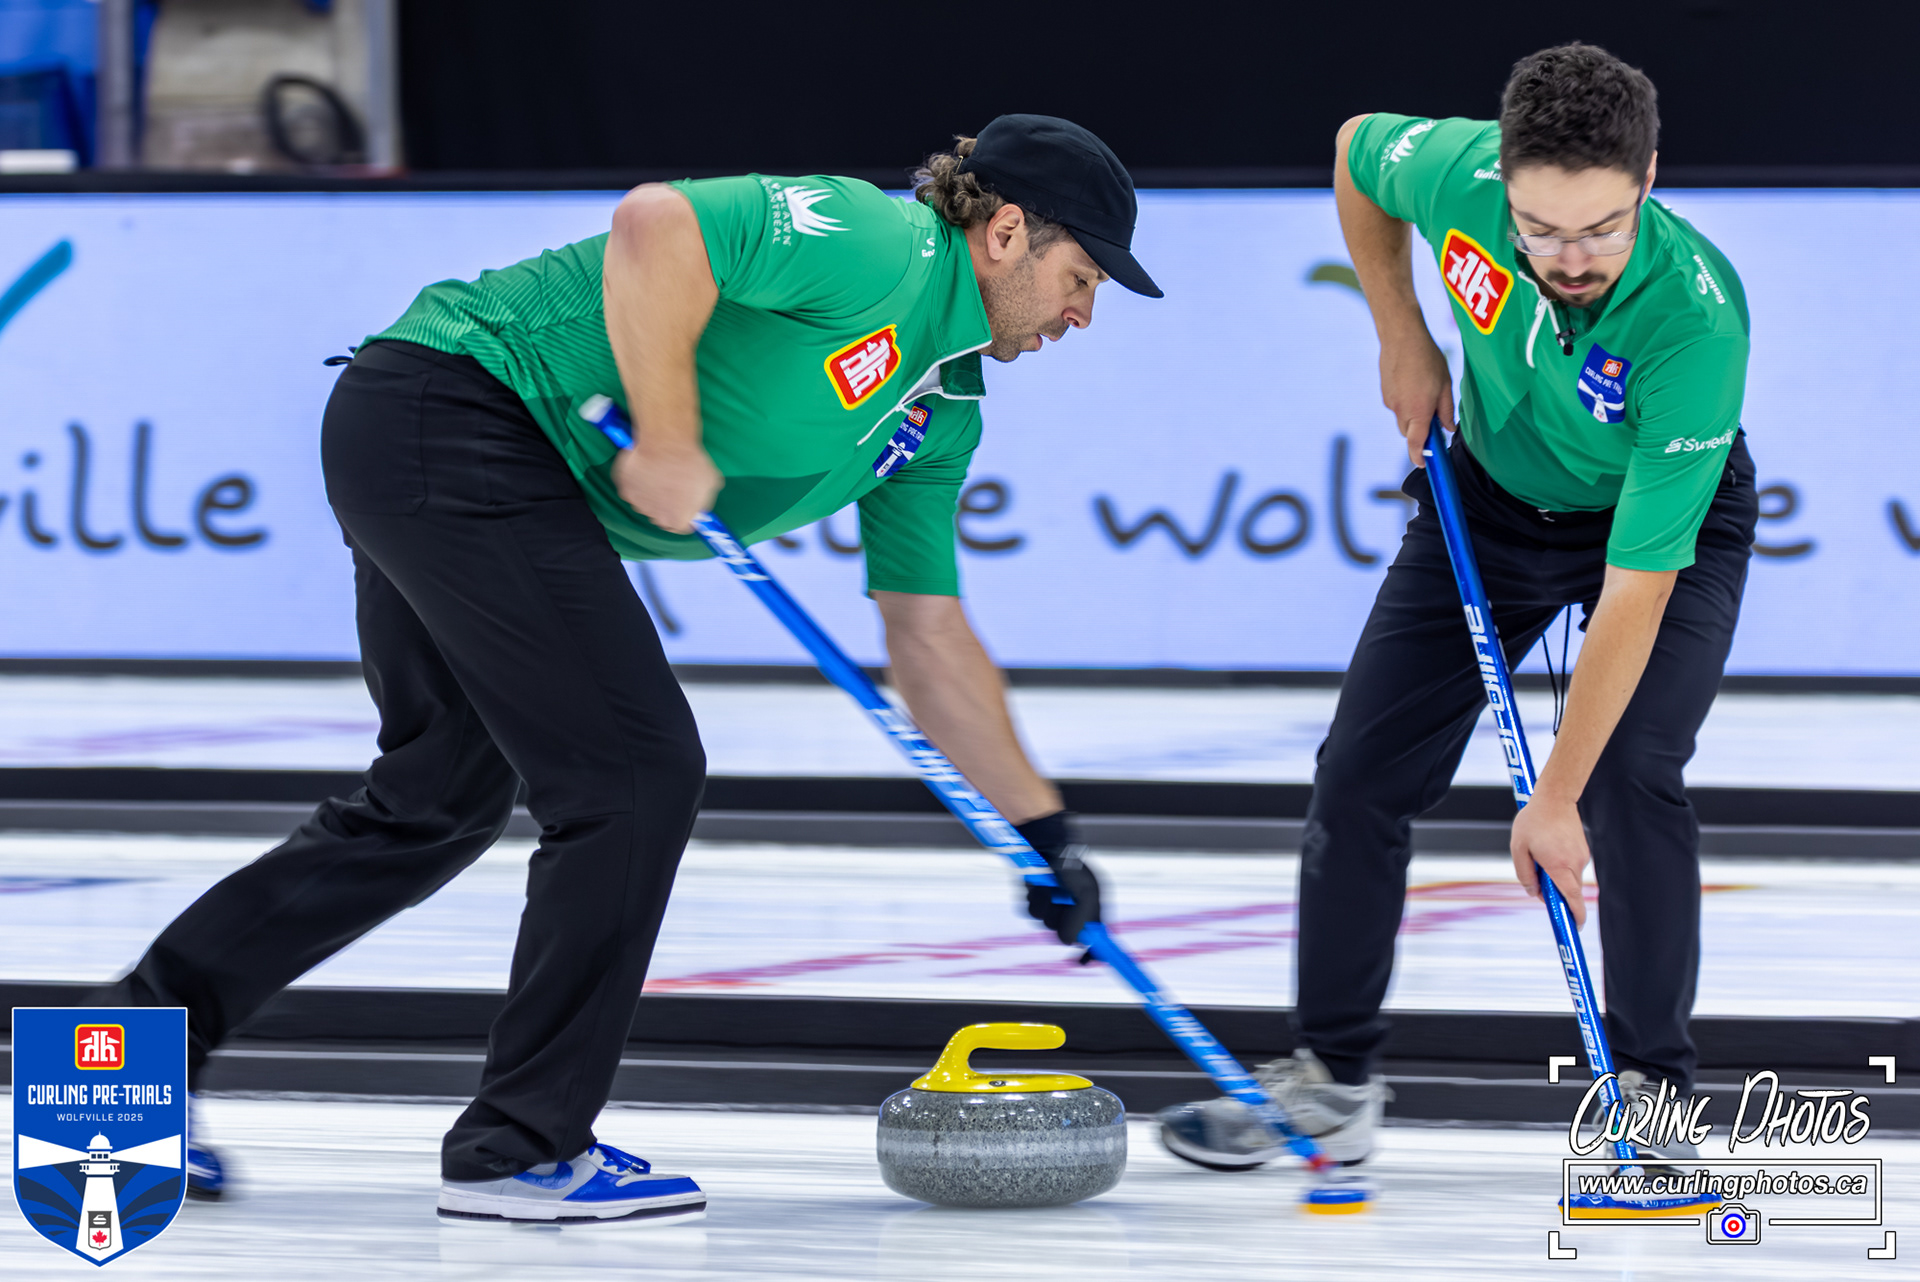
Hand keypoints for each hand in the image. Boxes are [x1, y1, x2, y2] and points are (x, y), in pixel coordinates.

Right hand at [612, 436, 720, 533]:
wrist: (666, 444)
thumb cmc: (691, 464)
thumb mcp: (710, 483)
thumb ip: (704, 500)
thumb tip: (701, 504)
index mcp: (678, 521)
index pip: (683, 527)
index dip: (686, 514)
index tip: (687, 505)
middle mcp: (656, 518)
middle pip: (662, 517)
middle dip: (668, 506)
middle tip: (672, 487)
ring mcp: (638, 504)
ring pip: (646, 504)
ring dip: (652, 494)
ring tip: (659, 475)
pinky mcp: (625, 490)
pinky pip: (633, 489)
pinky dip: (637, 482)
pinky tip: (645, 469)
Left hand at [1014, 811, 1102, 946]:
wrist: (1044, 843)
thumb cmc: (1069, 867)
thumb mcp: (1085, 896)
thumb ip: (1080, 921)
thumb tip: (1070, 943)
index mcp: (1092, 906)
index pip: (1097, 937)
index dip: (1094, 953)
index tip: (1084, 961)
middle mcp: (1073, 907)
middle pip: (1065, 935)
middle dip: (1060, 922)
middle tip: (1061, 906)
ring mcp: (1053, 903)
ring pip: (1044, 923)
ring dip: (1044, 908)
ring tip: (1047, 888)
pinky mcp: (1035, 897)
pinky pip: (1030, 911)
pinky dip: (1032, 900)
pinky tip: (1036, 885)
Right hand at [1379, 330, 1454, 467]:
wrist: (1401, 336)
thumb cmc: (1427, 358)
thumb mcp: (1445, 384)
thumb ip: (1446, 410)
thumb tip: (1448, 428)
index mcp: (1418, 411)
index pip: (1416, 443)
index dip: (1419, 457)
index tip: (1424, 465)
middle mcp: (1401, 410)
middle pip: (1409, 433)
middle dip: (1420, 432)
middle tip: (1435, 417)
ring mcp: (1390, 402)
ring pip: (1403, 419)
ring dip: (1414, 415)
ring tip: (1425, 391)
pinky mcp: (1385, 393)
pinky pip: (1397, 406)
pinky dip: (1406, 402)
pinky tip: (1414, 383)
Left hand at [1510, 794, 1590, 927]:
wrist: (1554, 797)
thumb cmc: (1533, 821)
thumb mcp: (1519, 848)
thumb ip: (1525, 874)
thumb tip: (1535, 893)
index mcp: (1559, 866)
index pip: (1572, 899)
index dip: (1575, 916)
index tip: (1574, 928)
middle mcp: (1575, 864)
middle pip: (1569, 891)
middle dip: (1555, 893)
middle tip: (1538, 880)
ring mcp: (1582, 857)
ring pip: (1569, 879)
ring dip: (1556, 877)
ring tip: (1539, 855)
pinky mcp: (1583, 851)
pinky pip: (1571, 868)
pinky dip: (1561, 867)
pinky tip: (1548, 850)